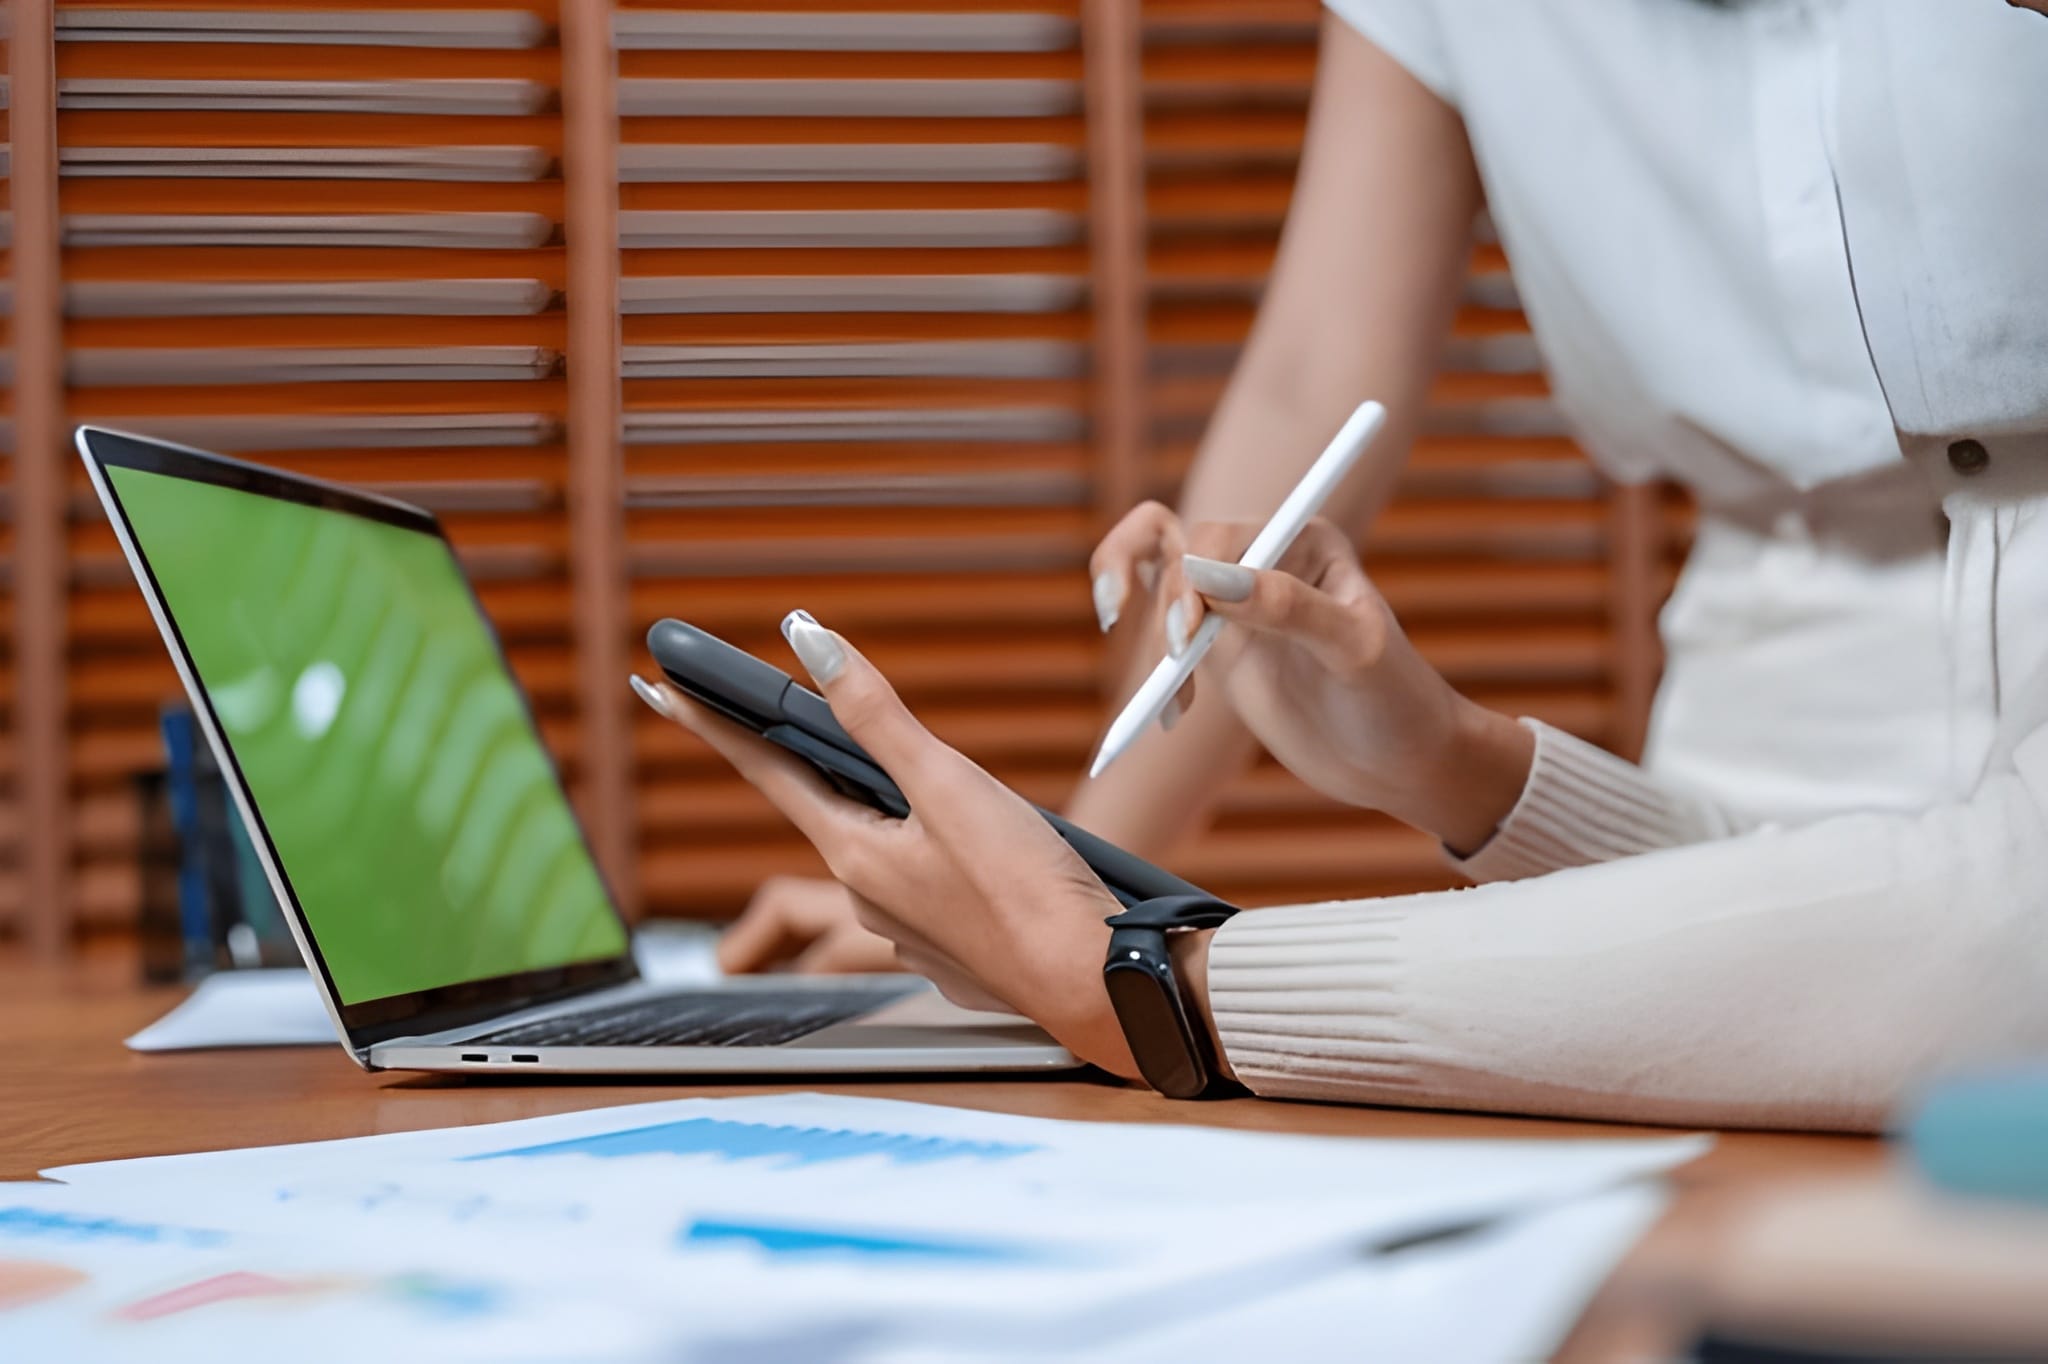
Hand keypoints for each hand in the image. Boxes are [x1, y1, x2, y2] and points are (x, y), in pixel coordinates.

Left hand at [634, 614, 1138, 1079]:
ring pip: (885, 846)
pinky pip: (929, 885)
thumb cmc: (1027, 888)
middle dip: (814, 762)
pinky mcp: (951, 947)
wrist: (1091, 982)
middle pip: (827, 803)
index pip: (765, 768)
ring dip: (896, 812)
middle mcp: (867, 894)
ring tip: (941, 791)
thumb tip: (808, 643)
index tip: (665, 687)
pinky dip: (942, 856)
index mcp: (854, 851)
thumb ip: (876, 715)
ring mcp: (907, 928)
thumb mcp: (949, 785)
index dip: (711, 722)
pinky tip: (983, 854)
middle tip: (789, 721)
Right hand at [1091, 504, 1532, 854]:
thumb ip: (1288, 608)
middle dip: (1154, 592)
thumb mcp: (1352, 649)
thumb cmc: (1395, 699)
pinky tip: (1175, 715)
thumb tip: (1209, 577)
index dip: (1188, 575)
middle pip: (1169, 543)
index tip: (1188, 633)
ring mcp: (1236, 606)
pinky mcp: (1220, 650)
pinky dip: (1152, 671)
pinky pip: (1161, 639)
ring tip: (1176, 698)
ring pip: (1156, 583)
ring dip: (1147, 632)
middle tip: (1157, 645)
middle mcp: (1264, 562)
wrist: (1401, 763)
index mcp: (1302, 541)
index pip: (1215, 535)